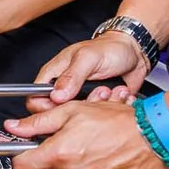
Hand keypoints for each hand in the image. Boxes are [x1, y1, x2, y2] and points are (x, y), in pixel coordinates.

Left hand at [3, 97, 168, 168]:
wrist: (157, 136)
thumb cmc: (119, 121)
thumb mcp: (73, 111)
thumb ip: (39, 122)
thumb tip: (13, 127)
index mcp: (61, 153)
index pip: (22, 167)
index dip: (23, 159)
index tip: (28, 154)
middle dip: (54, 161)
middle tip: (72, 144)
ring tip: (95, 150)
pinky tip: (108, 162)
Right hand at [24, 33, 150, 112]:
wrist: (134, 53)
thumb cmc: (109, 49)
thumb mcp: (88, 58)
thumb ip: (71, 76)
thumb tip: (56, 95)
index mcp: (54, 74)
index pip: (35, 99)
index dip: (45, 107)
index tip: (64, 105)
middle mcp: (64, 88)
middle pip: (54, 113)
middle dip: (75, 109)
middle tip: (93, 96)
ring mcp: (79, 98)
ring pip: (75, 119)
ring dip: (93, 109)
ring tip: (106, 93)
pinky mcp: (94, 106)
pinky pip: (93, 119)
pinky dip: (105, 111)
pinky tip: (114, 98)